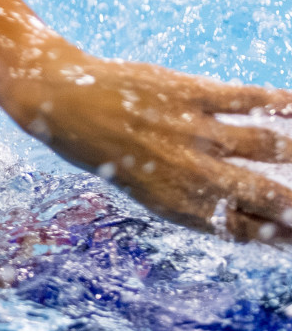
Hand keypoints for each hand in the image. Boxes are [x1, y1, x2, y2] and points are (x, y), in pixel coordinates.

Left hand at [12, 46, 291, 243]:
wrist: (61, 104)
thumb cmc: (106, 150)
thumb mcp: (147, 190)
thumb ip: (195, 201)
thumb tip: (246, 216)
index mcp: (178, 204)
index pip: (247, 230)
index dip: (282, 236)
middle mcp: (190, 172)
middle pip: (267, 195)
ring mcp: (192, 131)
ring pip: (266, 145)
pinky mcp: (189, 94)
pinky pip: (246, 98)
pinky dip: (281, 102)